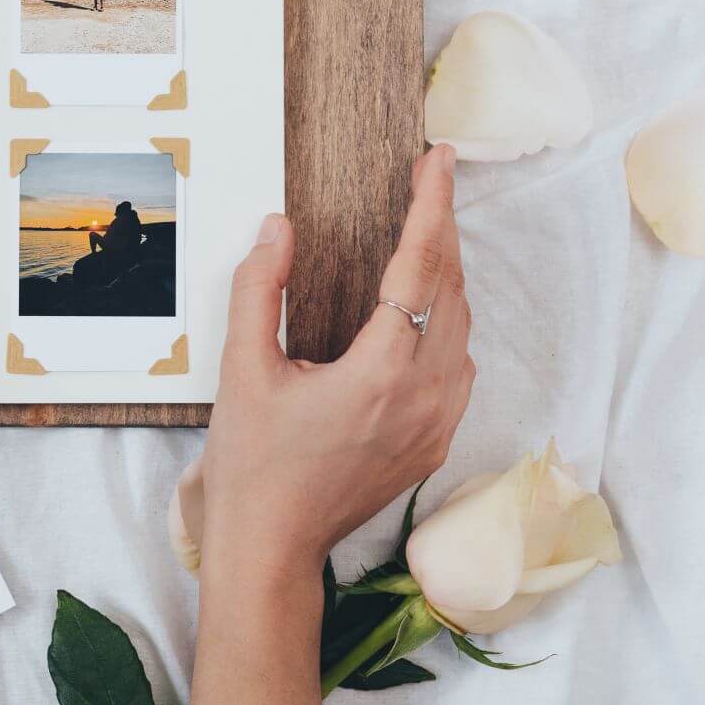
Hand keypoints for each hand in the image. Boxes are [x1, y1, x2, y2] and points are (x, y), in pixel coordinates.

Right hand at [200, 143, 473, 576]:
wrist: (271, 546)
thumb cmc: (253, 462)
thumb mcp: (242, 368)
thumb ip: (259, 289)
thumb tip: (278, 228)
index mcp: (381, 372)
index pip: (419, 267)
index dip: (431, 205)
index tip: (436, 159)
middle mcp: (425, 395)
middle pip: (451, 289)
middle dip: (442, 227)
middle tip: (429, 180)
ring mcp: (437, 423)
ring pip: (461, 326)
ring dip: (446, 272)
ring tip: (423, 231)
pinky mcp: (434, 442)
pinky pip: (458, 363)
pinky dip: (447, 319)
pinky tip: (422, 306)